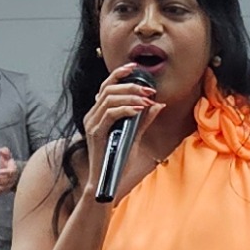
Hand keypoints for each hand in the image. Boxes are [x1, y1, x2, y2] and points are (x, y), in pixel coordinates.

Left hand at [0, 148, 19, 193]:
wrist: (14, 174)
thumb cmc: (9, 164)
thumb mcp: (7, 157)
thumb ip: (5, 152)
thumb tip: (0, 150)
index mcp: (13, 170)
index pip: (11, 172)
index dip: (5, 172)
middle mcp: (12, 179)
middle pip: (5, 181)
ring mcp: (8, 185)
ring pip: (3, 188)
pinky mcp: (4, 189)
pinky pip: (0, 192)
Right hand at [78, 76, 162, 202]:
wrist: (107, 182)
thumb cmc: (118, 161)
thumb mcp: (134, 137)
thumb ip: (144, 120)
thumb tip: (158, 104)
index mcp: (98, 113)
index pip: (106, 86)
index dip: (119, 74)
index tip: (135, 68)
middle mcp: (92, 115)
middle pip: (108, 88)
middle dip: (131, 86)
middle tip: (150, 91)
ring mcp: (91, 123)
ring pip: (109, 98)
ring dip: (131, 96)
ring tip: (146, 100)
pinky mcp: (95, 133)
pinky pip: (110, 114)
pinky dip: (126, 109)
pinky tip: (138, 110)